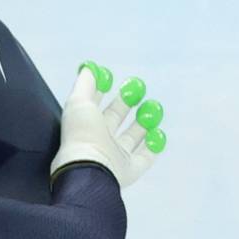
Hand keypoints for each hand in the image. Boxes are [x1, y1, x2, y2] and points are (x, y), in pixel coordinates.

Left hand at [52, 63, 165, 186]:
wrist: (89, 168)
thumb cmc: (82, 134)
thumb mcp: (79, 103)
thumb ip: (85, 85)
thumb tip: (89, 68)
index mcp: (83, 126)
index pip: (94, 107)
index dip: (103, 92)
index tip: (113, 80)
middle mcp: (98, 142)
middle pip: (114, 121)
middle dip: (125, 104)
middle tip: (138, 89)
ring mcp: (114, 157)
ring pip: (131, 138)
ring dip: (143, 122)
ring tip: (153, 106)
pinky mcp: (129, 171)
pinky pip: (145, 158)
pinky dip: (154, 145)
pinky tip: (158, 132)